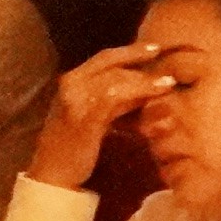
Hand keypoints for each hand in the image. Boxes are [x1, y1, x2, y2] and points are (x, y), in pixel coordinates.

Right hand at [35, 39, 169, 185]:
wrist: (53, 173)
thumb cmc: (75, 147)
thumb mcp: (94, 117)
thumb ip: (113, 103)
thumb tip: (144, 93)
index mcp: (70, 82)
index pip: (103, 58)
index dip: (130, 51)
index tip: (154, 48)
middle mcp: (70, 85)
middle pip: (109, 63)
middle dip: (139, 59)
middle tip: (167, 63)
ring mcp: (75, 100)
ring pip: (114, 79)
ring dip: (144, 80)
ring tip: (167, 83)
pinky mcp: (85, 117)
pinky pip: (114, 98)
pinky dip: (136, 94)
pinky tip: (153, 96)